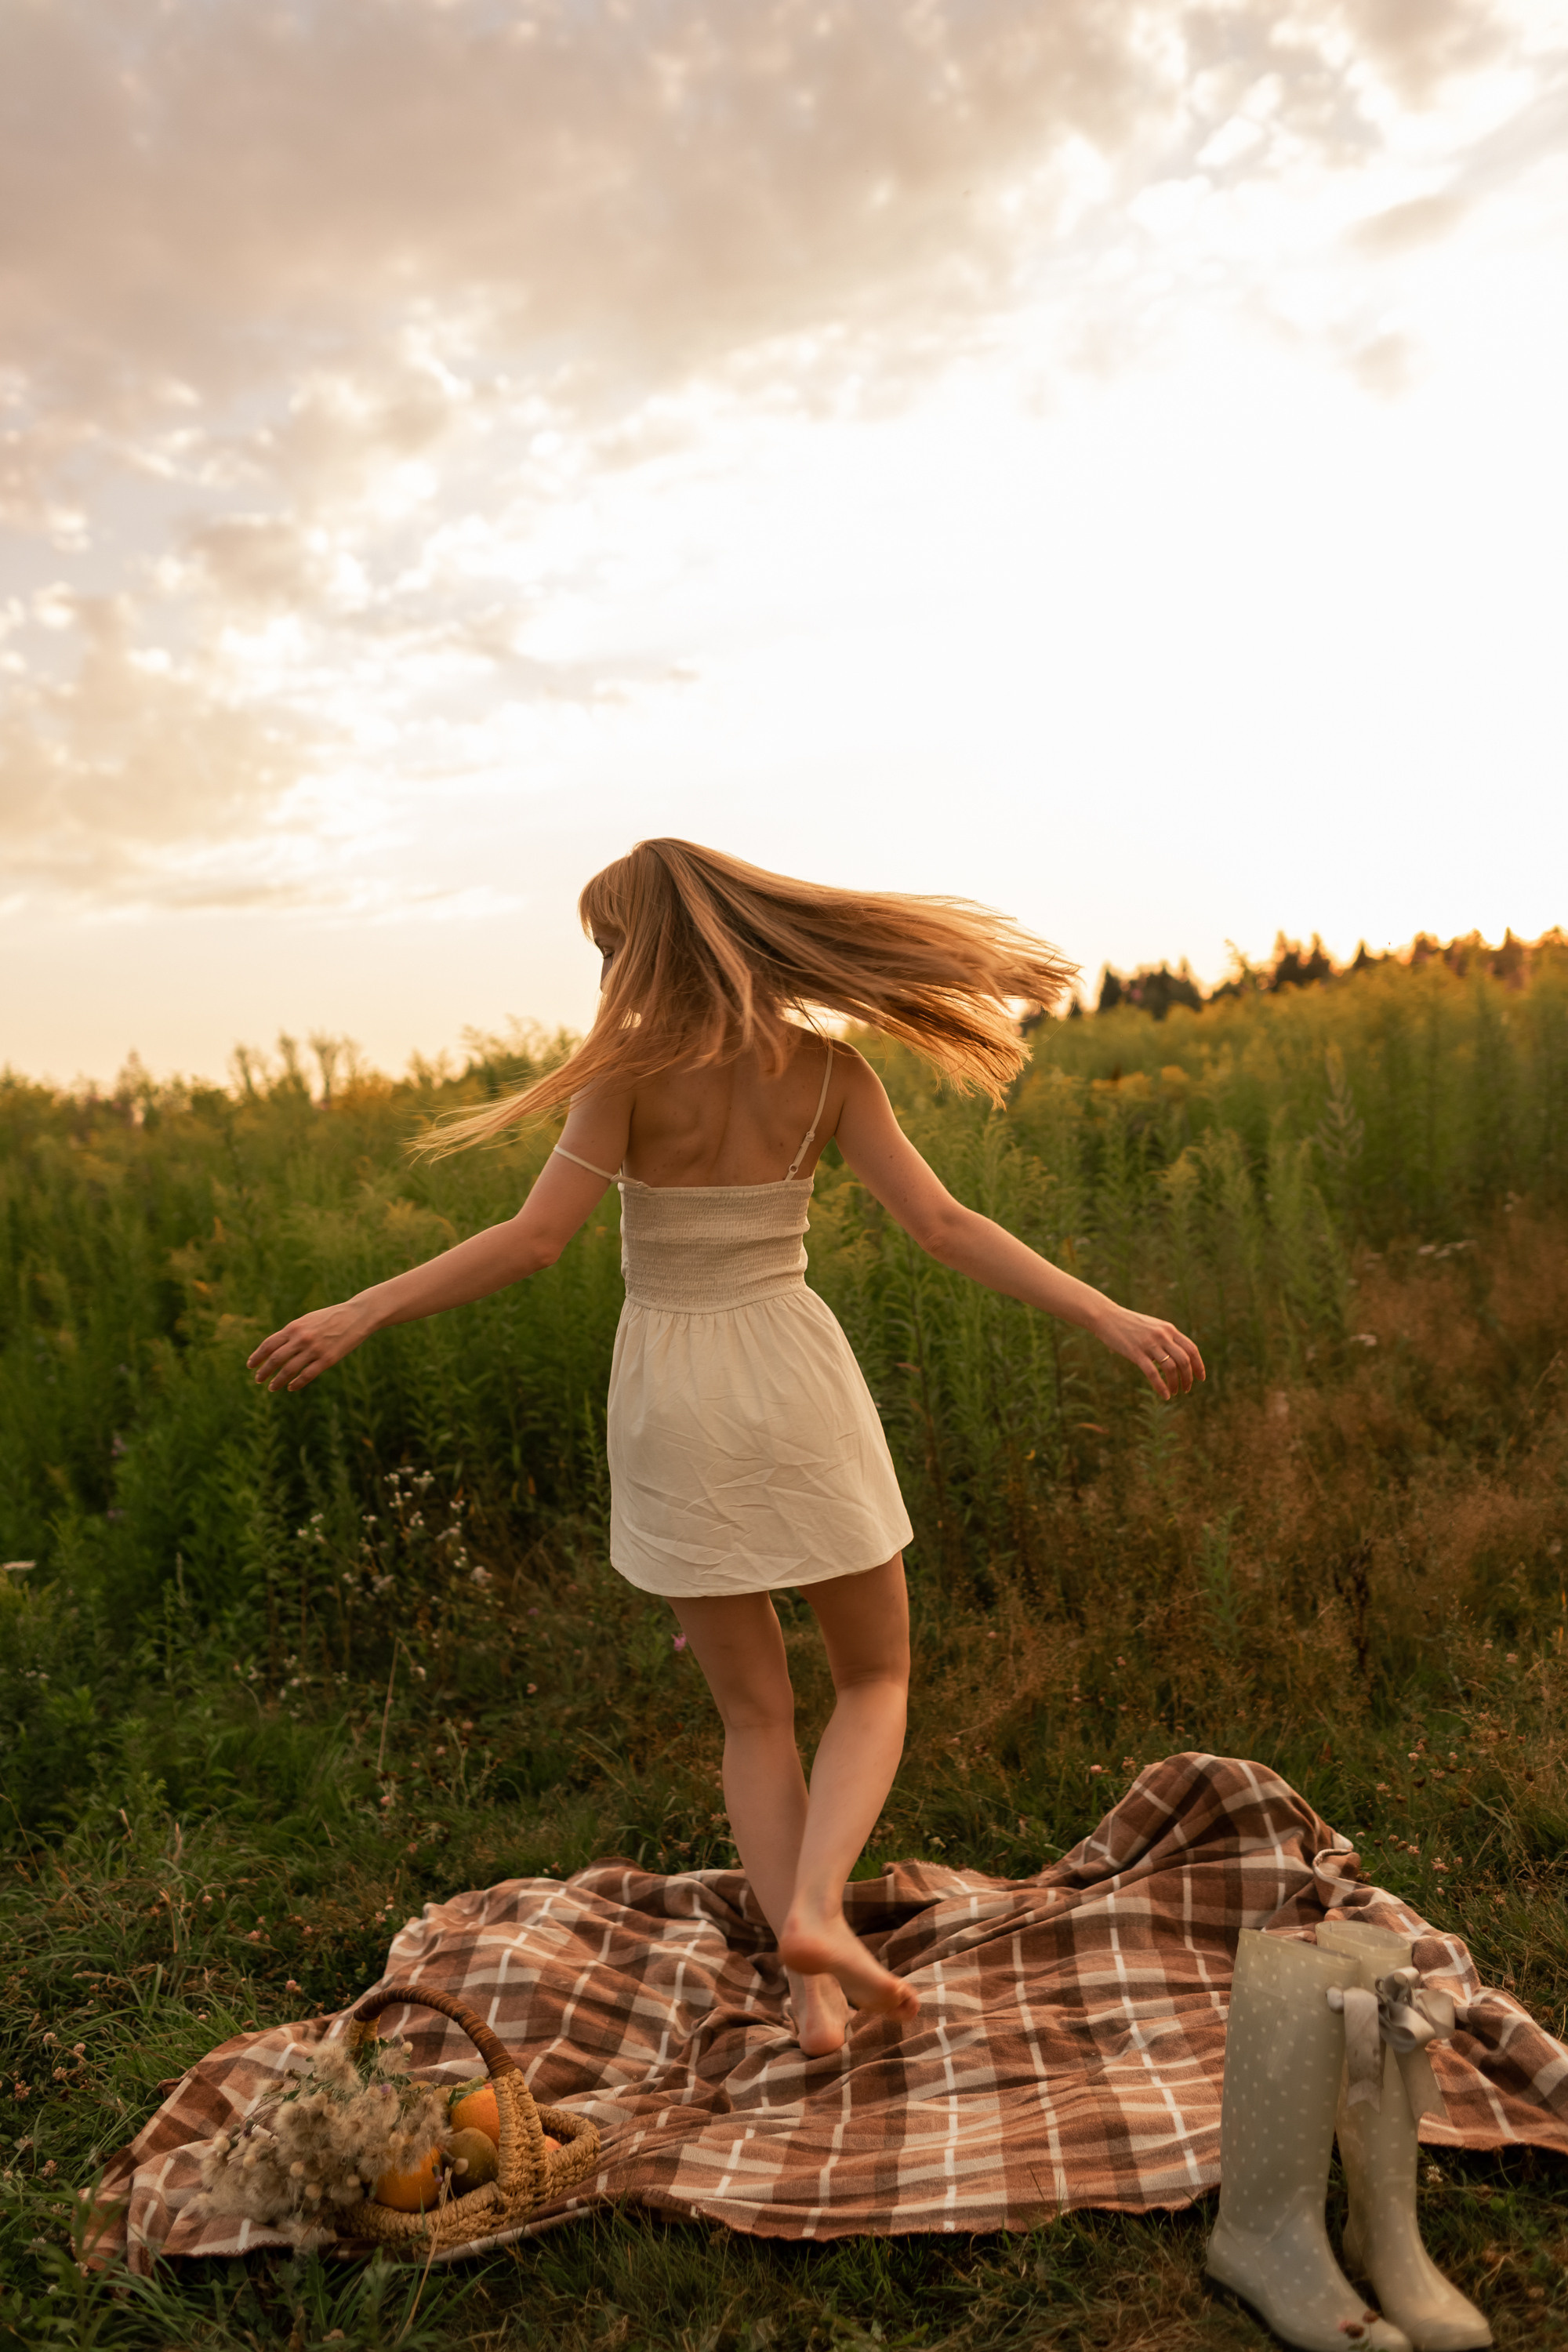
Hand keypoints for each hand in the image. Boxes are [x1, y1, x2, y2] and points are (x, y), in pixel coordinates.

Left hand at [247, 1300, 370, 1392]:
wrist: (357, 1315)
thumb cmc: (330, 1318)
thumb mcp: (308, 1320)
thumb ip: (292, 1333)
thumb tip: (276, 1348)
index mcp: (295, 1327)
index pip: (269, 1344)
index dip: (257, 1356)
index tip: (250, 1365)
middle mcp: (302, 1338)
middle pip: (276, 1359)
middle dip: (264, 1371)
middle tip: (257, 1380)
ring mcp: (315, 1349)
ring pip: (289, 1370)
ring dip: (278, 1381)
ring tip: (272, 1387)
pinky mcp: (328, 1359)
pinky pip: (307, 1375)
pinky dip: (296, 1383)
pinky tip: (291, 1388)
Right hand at [1092, 1304, 1204, 1400]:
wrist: (1107, 1316)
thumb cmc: (1129, 1323)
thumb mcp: (1152, 1327)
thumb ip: (1165, 1337)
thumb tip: (1176, 1353)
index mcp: (1168, 1329)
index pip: (1191, 1349)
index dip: (1199, 1365)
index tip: (1201, 1378)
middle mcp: (1162, 1335)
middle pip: (1184, 1360)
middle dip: (1189, 1378)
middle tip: (1186, 1389)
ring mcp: (1149, 1344)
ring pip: (1171, 1368)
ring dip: (1176, 1383)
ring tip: (1175, 1392)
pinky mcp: (1136, 1353)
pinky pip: (1153, 1373)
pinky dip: (1161, 1387)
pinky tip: (1165, 1395)